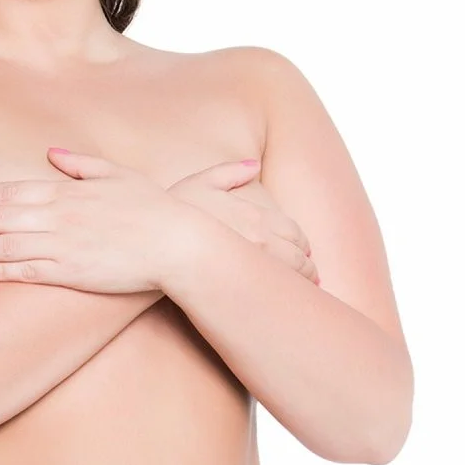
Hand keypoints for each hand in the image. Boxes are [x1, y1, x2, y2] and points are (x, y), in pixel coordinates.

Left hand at [0, 146, 183, 293]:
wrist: (176, 242)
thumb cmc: (152, 207)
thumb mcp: (117, 174)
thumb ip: (81, 163)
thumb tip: (53, 152)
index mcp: (66, 190)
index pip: (8, 191)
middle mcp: (57, 215)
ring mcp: (62, 244)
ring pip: (3, 244)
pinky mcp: (71, 272)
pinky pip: (26, 271)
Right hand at [167, 158, 319, 283]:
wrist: (155, 243)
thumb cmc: (173, 212)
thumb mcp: (200, 182)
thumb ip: (229, 172)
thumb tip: (253, 164)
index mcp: (257, 217)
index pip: (295, 232)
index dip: (301, 244)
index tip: (302, 252)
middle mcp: (262, 241)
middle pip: (300, 258)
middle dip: (308, 267)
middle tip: (309, 276)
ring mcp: (254, 265)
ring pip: (294, 278)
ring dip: (302, 284)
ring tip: (299, 292)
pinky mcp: (243, 286)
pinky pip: (275, 293)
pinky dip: (285, 296)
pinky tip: (281, 301)